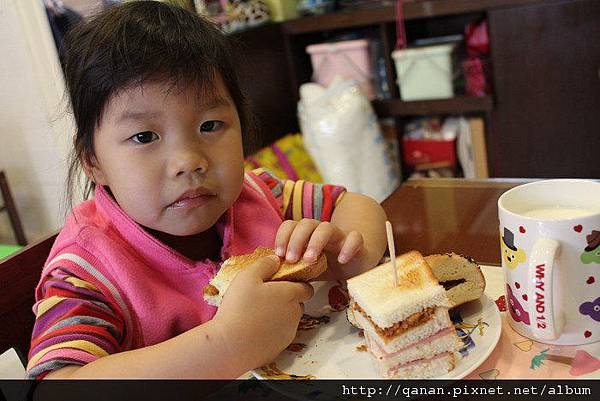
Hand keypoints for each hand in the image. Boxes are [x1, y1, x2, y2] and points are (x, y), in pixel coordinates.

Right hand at [212, 255, 313, 370]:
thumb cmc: (239, 307)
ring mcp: (288, 333)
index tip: (281, 283)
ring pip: (289, 320)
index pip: (306, 288)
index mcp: (290, 295)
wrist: (231, 345)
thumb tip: (276, 259)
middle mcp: (295, 314)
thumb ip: (265, 264)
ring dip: (279, 316)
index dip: (296, 284)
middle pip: (297, 304)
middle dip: (286, 300)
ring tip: (256, 314)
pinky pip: (279, 335)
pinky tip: (254, 330)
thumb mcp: (248, 276)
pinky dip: (271, 332)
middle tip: (264, 298)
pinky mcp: (280, 348)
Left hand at [274, 219, 363, 264]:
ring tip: (310, 260)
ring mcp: (339, 235)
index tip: (278, 255)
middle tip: (291, 259)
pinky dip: (348, 247)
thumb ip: (292, 269)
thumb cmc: (327, 265)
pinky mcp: (357, 243)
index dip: (282, 237)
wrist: (355, 265)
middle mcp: (321, 231)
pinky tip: (341, 260)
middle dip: (296, 240)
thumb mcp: (306, 269)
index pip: (290, 225)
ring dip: (316, 242)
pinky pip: (355, 238)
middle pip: (306, 224)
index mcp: (306, 235)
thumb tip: (271, 275)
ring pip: (327, 228)